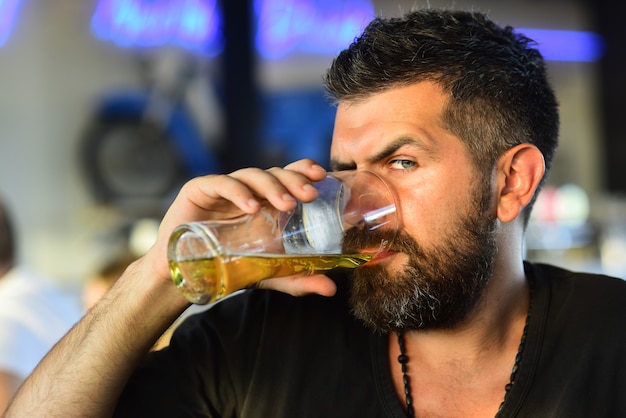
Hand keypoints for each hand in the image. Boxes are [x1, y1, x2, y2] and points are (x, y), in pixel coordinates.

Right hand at [141, 159, 335, 296]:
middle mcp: (247, 191)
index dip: (304, 170)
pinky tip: (251, 206)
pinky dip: (238, 192)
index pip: (288, 176)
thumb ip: (298, 279)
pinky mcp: (200, 189)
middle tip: (311, 195)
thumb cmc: (229, 267)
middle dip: (294, 180)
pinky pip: (221, 183)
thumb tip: (331, 290)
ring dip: (272, 187)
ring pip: (252, 175)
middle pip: (274, 173)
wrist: (187, 277)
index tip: (323, 176)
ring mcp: (224, 188)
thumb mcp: (269, 273)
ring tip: (286, 205)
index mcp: (265, 201)